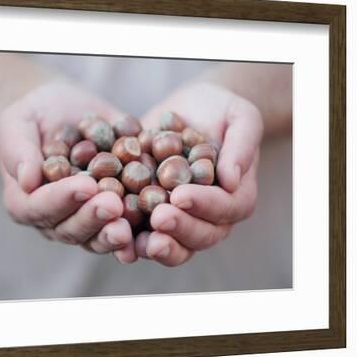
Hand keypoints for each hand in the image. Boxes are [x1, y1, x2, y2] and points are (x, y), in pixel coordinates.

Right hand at [0, 79, 136, 262]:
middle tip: (113, 204)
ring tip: (131, 227)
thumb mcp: (19, 122)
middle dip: (93, 218)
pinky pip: (125, 231)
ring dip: (114, 235)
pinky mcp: (113, 216)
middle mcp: (54, 218)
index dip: (62, 199)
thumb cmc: (37, 115)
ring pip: (97, 238)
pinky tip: (154, 231)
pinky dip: (139, 235)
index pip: (39, 206)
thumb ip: (19, 149)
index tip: (86, 185)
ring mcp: (84, 220)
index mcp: (25, 200)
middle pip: (70, 229)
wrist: (68, 113)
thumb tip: (27, 180)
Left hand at [136, 82, 263, 266]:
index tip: (181, 196)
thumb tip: (232, 180)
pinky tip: (114, 236)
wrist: (188, 110)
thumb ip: (241, 145)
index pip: (226, 207)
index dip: (205, 204)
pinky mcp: (151, 217)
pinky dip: (129, 241)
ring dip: (156, 247)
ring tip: (138, 242)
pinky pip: (142, 235)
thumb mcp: (240, 117)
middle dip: (179, 228)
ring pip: (173, 245)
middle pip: (200, 235)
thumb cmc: (220, 110)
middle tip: (158, 218)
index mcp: (236, 197)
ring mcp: (180, 220)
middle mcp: (210, 217)